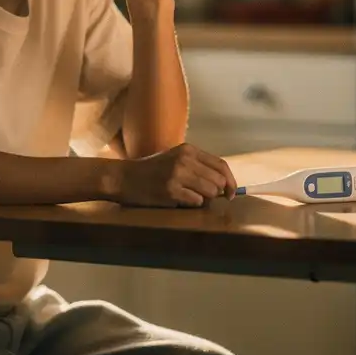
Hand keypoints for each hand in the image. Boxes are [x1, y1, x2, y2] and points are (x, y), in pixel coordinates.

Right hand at [113, 143, 236, 207]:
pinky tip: (178, 200)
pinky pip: (196, 202)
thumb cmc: (151, 170)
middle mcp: (185, 160)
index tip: (231, 193)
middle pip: (218, 181)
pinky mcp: (171, 190)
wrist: (124, 178)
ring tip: (188, 196)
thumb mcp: (175, 158)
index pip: (221, 165)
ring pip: (210, 192)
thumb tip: (224, 184)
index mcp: (188, 150)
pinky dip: (192, 204)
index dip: (231, 181)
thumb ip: (198, 166)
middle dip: (217, 193)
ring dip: (204, 199)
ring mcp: (178, 175)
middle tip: (206, 197)